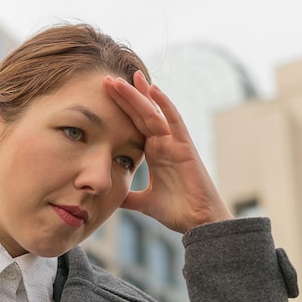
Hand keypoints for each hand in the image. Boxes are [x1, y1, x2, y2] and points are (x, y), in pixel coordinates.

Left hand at [103, 71, 233, 233]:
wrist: (198, 222)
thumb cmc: (178, 211)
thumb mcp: (144, 202)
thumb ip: (129, 197)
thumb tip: (111, 197)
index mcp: (154, 153)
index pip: (134, 124)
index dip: (120, 109)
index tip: (103, 94)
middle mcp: (164, 143)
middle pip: (141, 113)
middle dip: (125, 96)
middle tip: (107, 79)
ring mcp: (174, 143)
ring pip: (153, 113)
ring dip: (138, 95)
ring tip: (123, 79)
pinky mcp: (185, 146)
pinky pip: (174, 120)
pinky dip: (165, 104)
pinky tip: (153, 88)